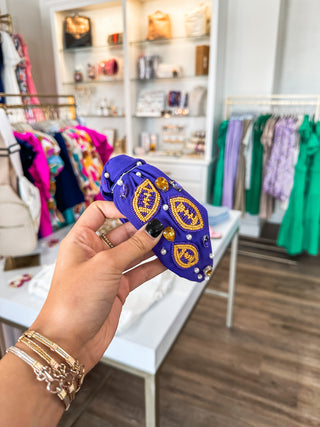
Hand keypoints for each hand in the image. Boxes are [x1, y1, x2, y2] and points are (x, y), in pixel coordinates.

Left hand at [30, 201, 164, 371]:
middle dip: (144, 227)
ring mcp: (108, 271)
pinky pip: (140, 271)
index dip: (120, 207)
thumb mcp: (105, 266)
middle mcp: (95, 253)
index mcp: (82, 240)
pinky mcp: (119, 288)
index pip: (100, 212)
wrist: (69, 342)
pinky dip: (154, 266)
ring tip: (172, 239)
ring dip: (153, 246)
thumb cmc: (73, 302)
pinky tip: (168, 260)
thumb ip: (133, 246)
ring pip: (135, 252)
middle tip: (166, 223)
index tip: (142, 207)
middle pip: (123, 232)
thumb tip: (153, 229)